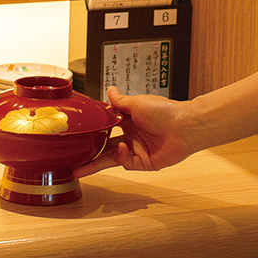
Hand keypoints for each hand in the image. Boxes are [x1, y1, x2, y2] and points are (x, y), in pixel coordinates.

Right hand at [73, 87, 202, 176]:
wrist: (185, 126)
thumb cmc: (165, 111)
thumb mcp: (137, 103)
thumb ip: (120, 101)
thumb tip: (110, 90)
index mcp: (129, 120)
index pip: (106, 127)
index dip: (93, 131)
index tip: (79, 133)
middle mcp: (132, 135)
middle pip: (105, 146)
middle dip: (89, 153)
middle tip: (73, 159)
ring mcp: (137, 150)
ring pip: (111, 159)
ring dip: (97, 163)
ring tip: (81, 167)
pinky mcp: (144, 163)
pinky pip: (126, 163)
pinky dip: (121, 157)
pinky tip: (122, 149)